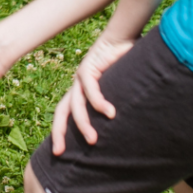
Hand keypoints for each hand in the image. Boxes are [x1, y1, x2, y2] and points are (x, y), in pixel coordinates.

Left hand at [51, 35, 133, 153]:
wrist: (123, 39)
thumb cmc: (124, 68)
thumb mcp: (120, 92)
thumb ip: (120, 109)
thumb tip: (134, 136)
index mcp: (81, 93)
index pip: (65, 114)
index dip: (61, 133)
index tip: (58, 154)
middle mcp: (77, 86)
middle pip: (62, 112)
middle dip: (59, 132)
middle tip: (59, 153)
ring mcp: (81, 76)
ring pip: (76, 104)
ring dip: (83, 123)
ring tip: (93, 140)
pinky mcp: (89, 66)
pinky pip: (91, 87)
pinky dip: (98, 102)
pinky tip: (110, 113)